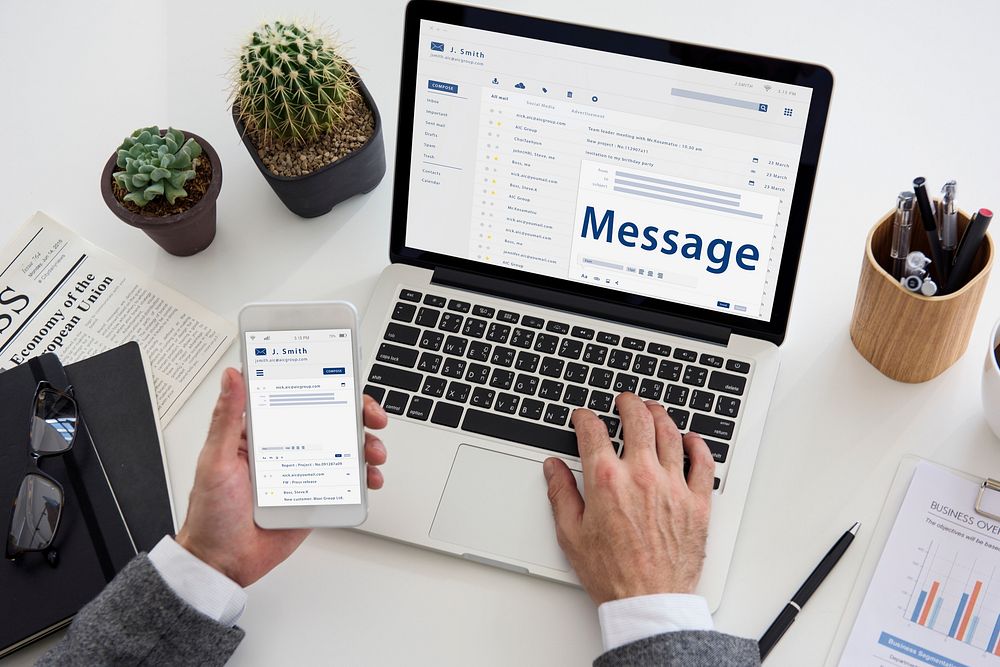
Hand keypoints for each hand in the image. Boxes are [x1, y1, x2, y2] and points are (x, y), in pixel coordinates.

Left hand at [175, 367, 388, 586]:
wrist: (223, 564)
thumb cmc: (211, 514)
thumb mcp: (214, 460)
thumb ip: (226, 418)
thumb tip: (232, 377)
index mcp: (261, 432)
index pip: (299, 397)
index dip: (327, 386)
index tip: (346, 382)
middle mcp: (286, 447)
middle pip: (331, 419)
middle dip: (359, 413)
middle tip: (371, 417)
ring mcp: (304, 471)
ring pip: (345, 448)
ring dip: (367, 445)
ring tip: (374, 453)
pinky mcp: (316, 496)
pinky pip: (347, 482)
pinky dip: (365, 477)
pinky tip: (369, 479)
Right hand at [543, 392, 714, 604]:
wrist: (648, 601)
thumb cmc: (612, 573)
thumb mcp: (571, 534)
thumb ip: (561, 494)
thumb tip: (553, 469)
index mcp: (607, 482)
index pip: (594, 433)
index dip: (585, 418)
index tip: (583, 417)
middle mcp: (641, 476)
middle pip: (637, 421)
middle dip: (627, 404)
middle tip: (624, 400)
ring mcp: (673, 487)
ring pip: (670, 434)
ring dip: (659, 415)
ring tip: (653, 409)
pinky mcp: (696, 502)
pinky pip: (703, 463)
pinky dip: (697, 445)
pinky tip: (690, 439)